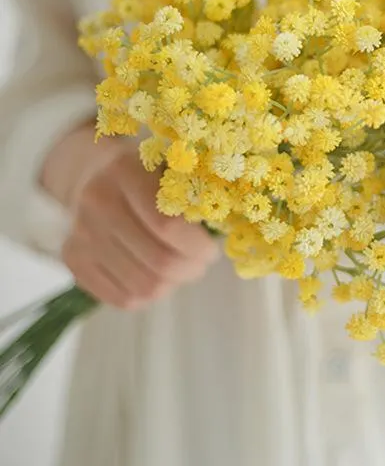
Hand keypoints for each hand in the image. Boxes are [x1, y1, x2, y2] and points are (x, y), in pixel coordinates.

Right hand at [43, 124, 217, 308]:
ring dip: (173, 284)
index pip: (168, 226)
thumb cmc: (148, 173)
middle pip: (159, 262)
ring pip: (143, 286)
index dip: (198, 247)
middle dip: (191, 269)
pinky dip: (148, 294)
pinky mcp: (72, 258)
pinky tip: (155, 274)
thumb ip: (198, 191)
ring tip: (180, 268)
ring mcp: (80, 233)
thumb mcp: (172, 167)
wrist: (92, 172)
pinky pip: (122, 297)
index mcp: (125, 172)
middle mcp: (97, 202)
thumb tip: (231, 228)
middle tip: (201, 262)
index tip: (212, 250)